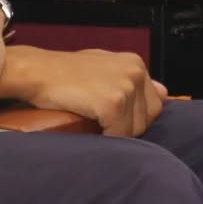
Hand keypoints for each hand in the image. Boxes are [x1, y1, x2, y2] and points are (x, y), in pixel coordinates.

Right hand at [17, 48, 167, 137]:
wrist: (37, 71)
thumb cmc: (64, 72)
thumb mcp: (103, 67)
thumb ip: (132, 78)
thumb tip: (165, 92)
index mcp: (136, 64)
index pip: (154, 105)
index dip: (134, 117)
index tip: (114, 120)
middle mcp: (136, 72)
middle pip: (147, 120)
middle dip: (127, 127)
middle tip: (101, 124)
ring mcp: (126, 87)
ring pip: (135, 130)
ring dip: (116, 134)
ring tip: (95, 125)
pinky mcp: (113, 103)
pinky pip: (119, 135)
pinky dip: (106, 139)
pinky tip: (91, 131)